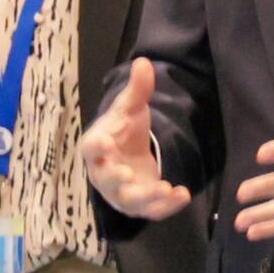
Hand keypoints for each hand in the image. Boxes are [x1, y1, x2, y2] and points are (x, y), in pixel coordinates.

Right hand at [80, 58, 190, 220]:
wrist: (128, 154)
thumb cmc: (123, 130)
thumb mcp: (130, 108)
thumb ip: (137, 89)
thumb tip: (143, 62)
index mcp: (95, 147)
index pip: (90, 148)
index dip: (97, 146)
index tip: (106, 142)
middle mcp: (103, 174)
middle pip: (107, 180)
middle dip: (117, 179)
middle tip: (128, 174)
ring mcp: (121, 193)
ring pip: (129, 201)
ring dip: (146, 197)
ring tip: (165, 189)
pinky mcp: (140, 205)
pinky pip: (151, 211)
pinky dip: (166, 207)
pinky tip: (182, 195)